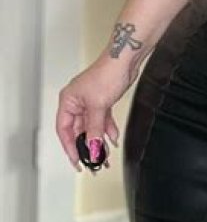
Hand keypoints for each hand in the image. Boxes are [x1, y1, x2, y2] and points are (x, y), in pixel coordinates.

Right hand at [56, 58, 134, 172]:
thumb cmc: (107, 73)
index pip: (64, 130)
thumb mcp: (98, 106)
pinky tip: (113, 138)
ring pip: (92, 127)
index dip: (70, 147)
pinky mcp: (103, 101)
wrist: (125, 60)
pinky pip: (102, 120)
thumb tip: (93, 147)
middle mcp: (77, 102)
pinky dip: (107, 130)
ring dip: (99, 140)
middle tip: (92, 161)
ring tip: (104, 154)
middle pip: (79, 130)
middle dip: (87, 146)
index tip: (77, 161)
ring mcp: (90, 102)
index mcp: (68, 101)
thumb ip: (94, 129)